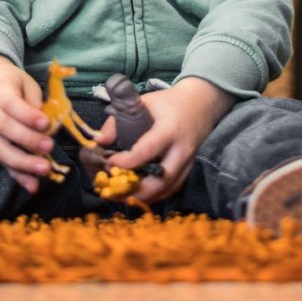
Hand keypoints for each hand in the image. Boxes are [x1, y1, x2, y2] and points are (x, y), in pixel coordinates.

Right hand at [0, 54, 52, 193]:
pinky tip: (32, 185)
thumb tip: (50, 124)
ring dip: (22, 162)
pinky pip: (1, 161)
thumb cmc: (12, 84)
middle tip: (49, 147)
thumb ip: (35, 102)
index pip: (9, 103)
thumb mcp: (26, 83)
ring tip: (43, 170)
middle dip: (26, 139)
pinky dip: (17, 175)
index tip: (46, 123)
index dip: (27, 114)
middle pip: (3, 127)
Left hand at [105, 78, 234, 204]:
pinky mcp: (189, 169)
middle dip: (137, 190)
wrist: (201, 104)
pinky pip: (173, 188)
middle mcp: (182, 149)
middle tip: (114, 191)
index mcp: (170, 129)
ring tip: (121, 196)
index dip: (128, 161)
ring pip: (168, 189)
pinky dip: (156, 195)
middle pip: (162, 179)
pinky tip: (139, 194)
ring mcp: (188, 162)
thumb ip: (119, 121)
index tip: (110, 164)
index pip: (148, 150)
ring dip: (144, 197)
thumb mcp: (142, 103)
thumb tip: (100, 142)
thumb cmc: (168, 103)